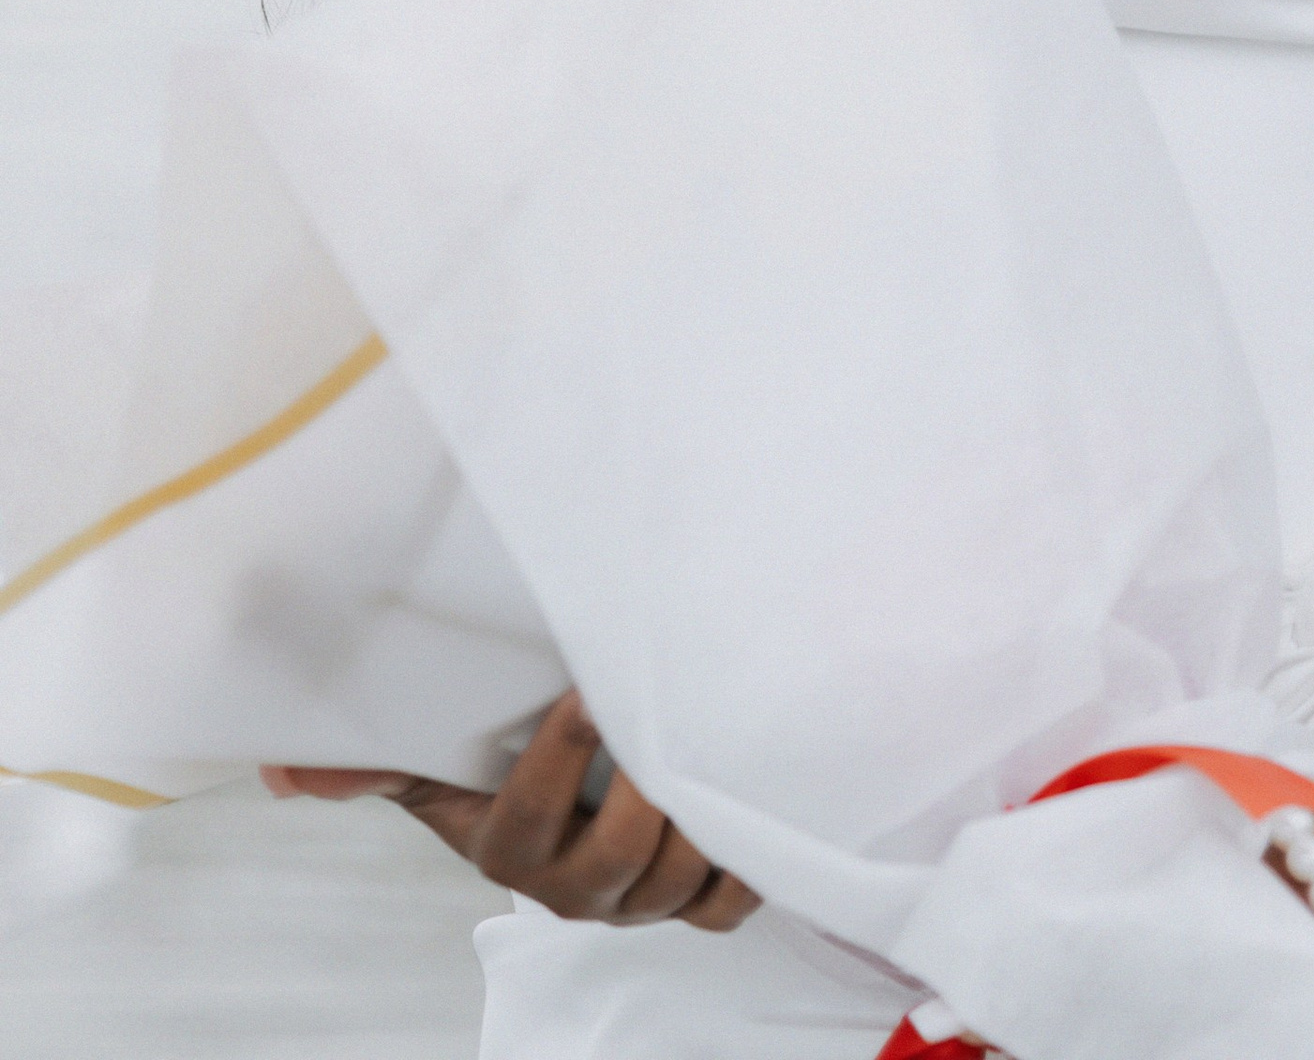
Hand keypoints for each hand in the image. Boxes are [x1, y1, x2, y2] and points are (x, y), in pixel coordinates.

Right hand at [263, 689, 758, 929]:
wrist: (566, 803)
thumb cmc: (497, 769)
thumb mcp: (436, 760)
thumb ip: (370, 762)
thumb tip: (284, 772)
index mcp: (506, 852)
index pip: (524, 828)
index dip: (557, 767)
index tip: (582, 693)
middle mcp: (571, 891)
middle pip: (612, 864)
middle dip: (640, 794)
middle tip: (661, 715)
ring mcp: (635, 904)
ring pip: (675, 885)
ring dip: (698, 821)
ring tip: (708, 744)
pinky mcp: (690, 905)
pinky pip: (725, 906)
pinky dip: (742, 864)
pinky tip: (743, 802)